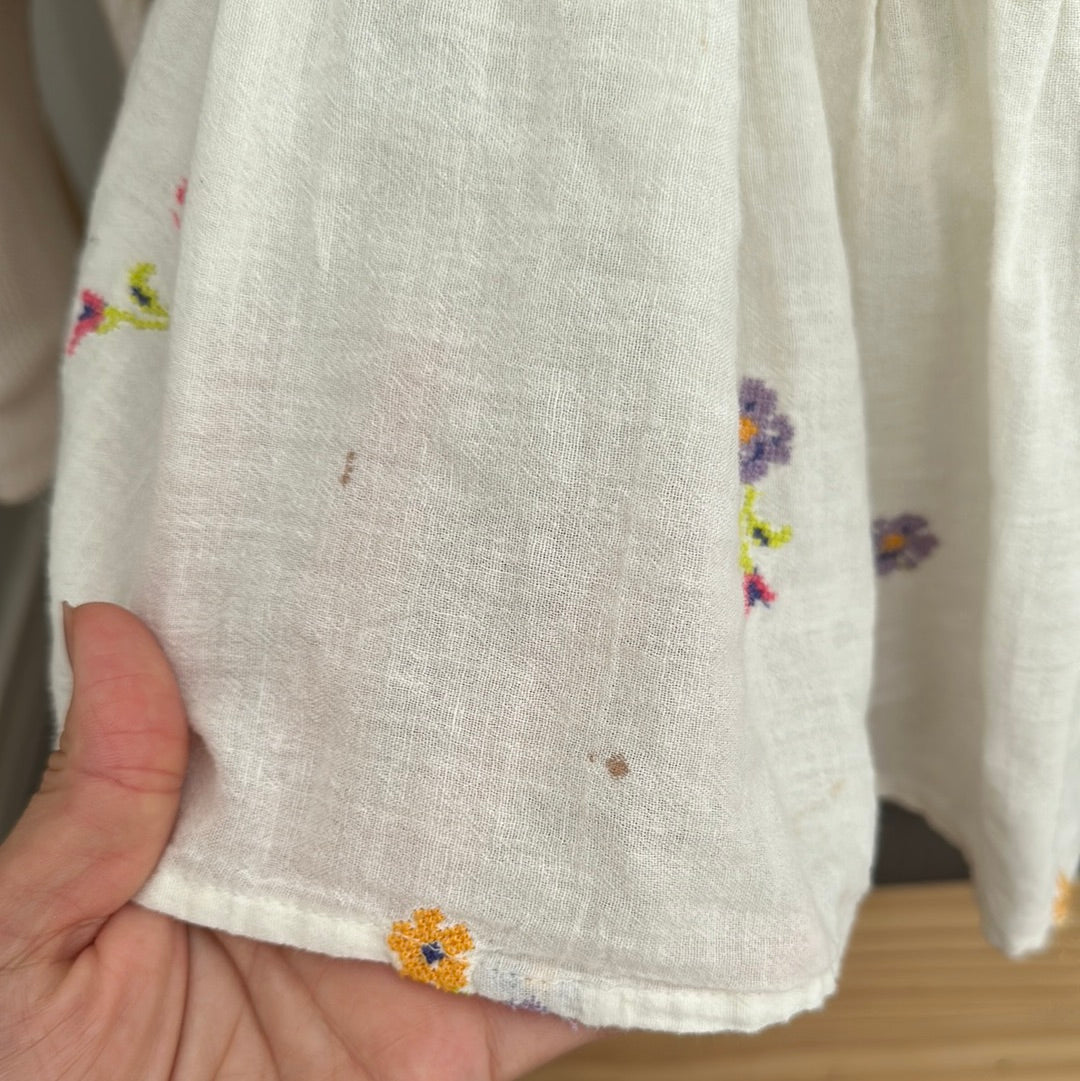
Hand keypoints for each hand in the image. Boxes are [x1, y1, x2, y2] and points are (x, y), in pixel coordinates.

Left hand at [0, 602, 606, 1079]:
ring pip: (513, 861)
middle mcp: (340, 878)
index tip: (416, 556)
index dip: (360, 644)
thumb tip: (109, 632)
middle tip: (553, 609)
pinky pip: (562, 986)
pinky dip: (618, 940)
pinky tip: (656, 866)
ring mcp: (410, 958)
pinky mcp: (467, 1041)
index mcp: (244, 832)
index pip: (317, 717)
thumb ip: (87, 800)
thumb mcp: (32, 934)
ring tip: (623, 711)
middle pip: (435, 774)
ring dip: (568, 801)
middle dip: (492, 701)